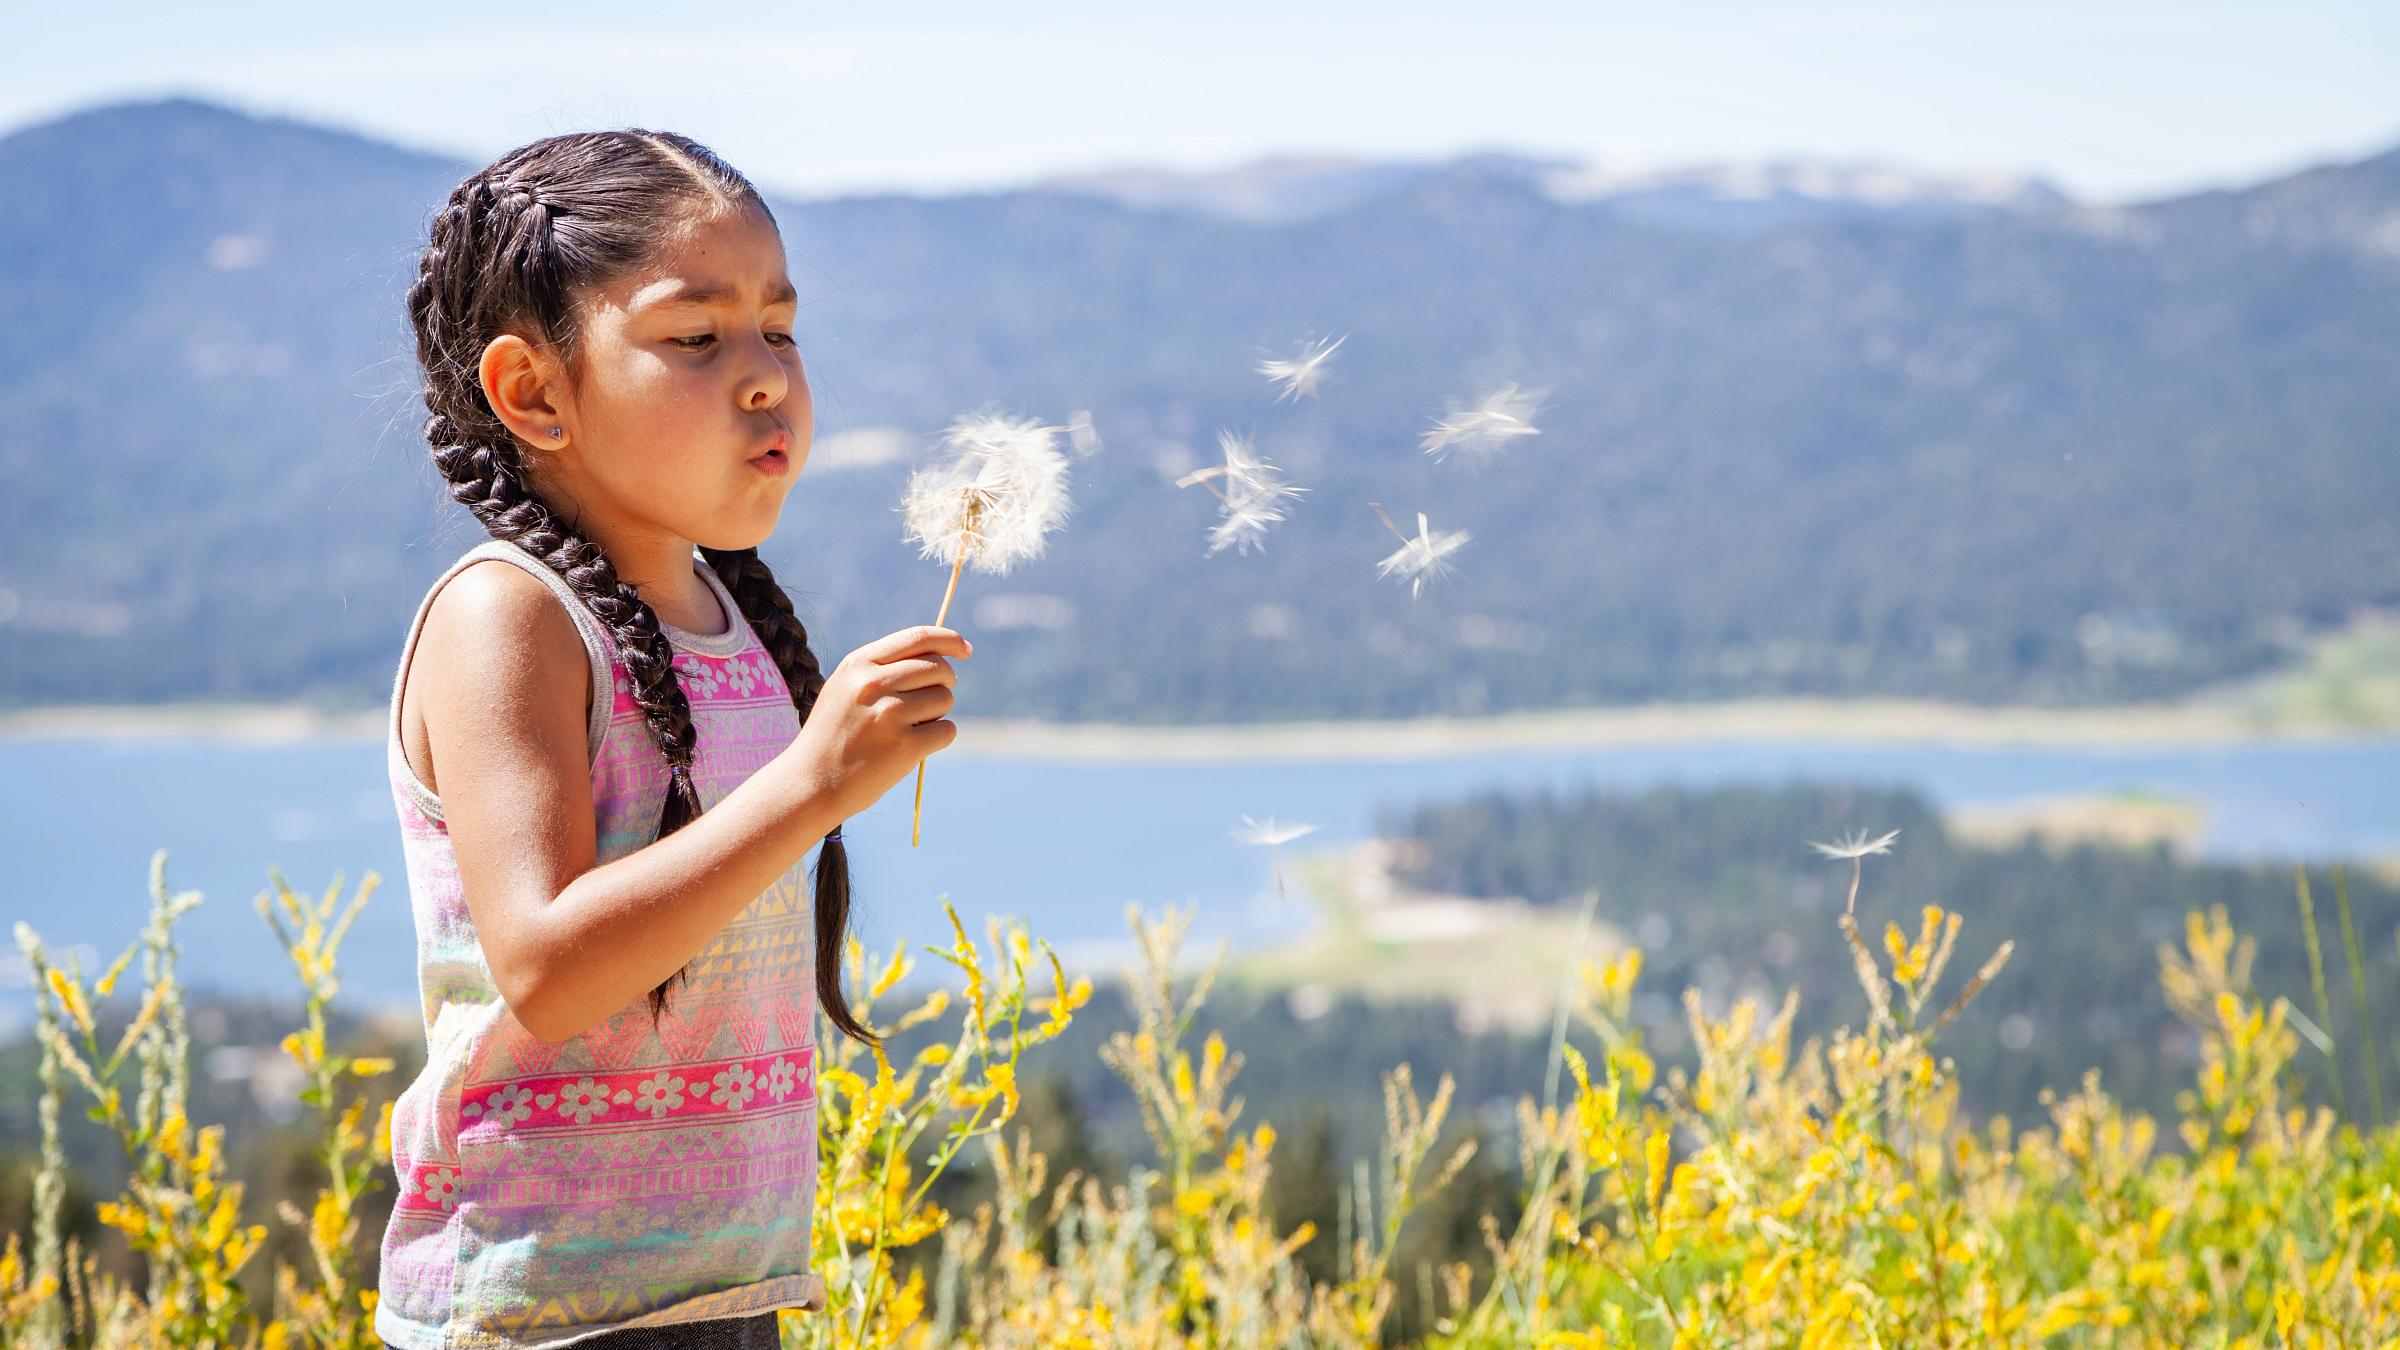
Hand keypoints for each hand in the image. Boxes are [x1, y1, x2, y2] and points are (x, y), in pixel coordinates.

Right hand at [788, 624, 970, 820]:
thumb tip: (941, 657)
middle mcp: (874, 684)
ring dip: (937, 714)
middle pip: (938, 668)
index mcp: (859, 664)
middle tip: (928, 703)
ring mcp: (889, 714)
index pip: (917, 638)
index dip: (948, 640)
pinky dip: (938, 738)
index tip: (965, 649)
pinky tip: (912, 747)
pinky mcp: (904, 746)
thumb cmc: (834, 734)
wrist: (811, 782)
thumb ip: (884, 668)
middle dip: (944, 683)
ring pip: (945, 699)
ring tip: (908, 729)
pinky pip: (947, 730)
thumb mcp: (846, 688)